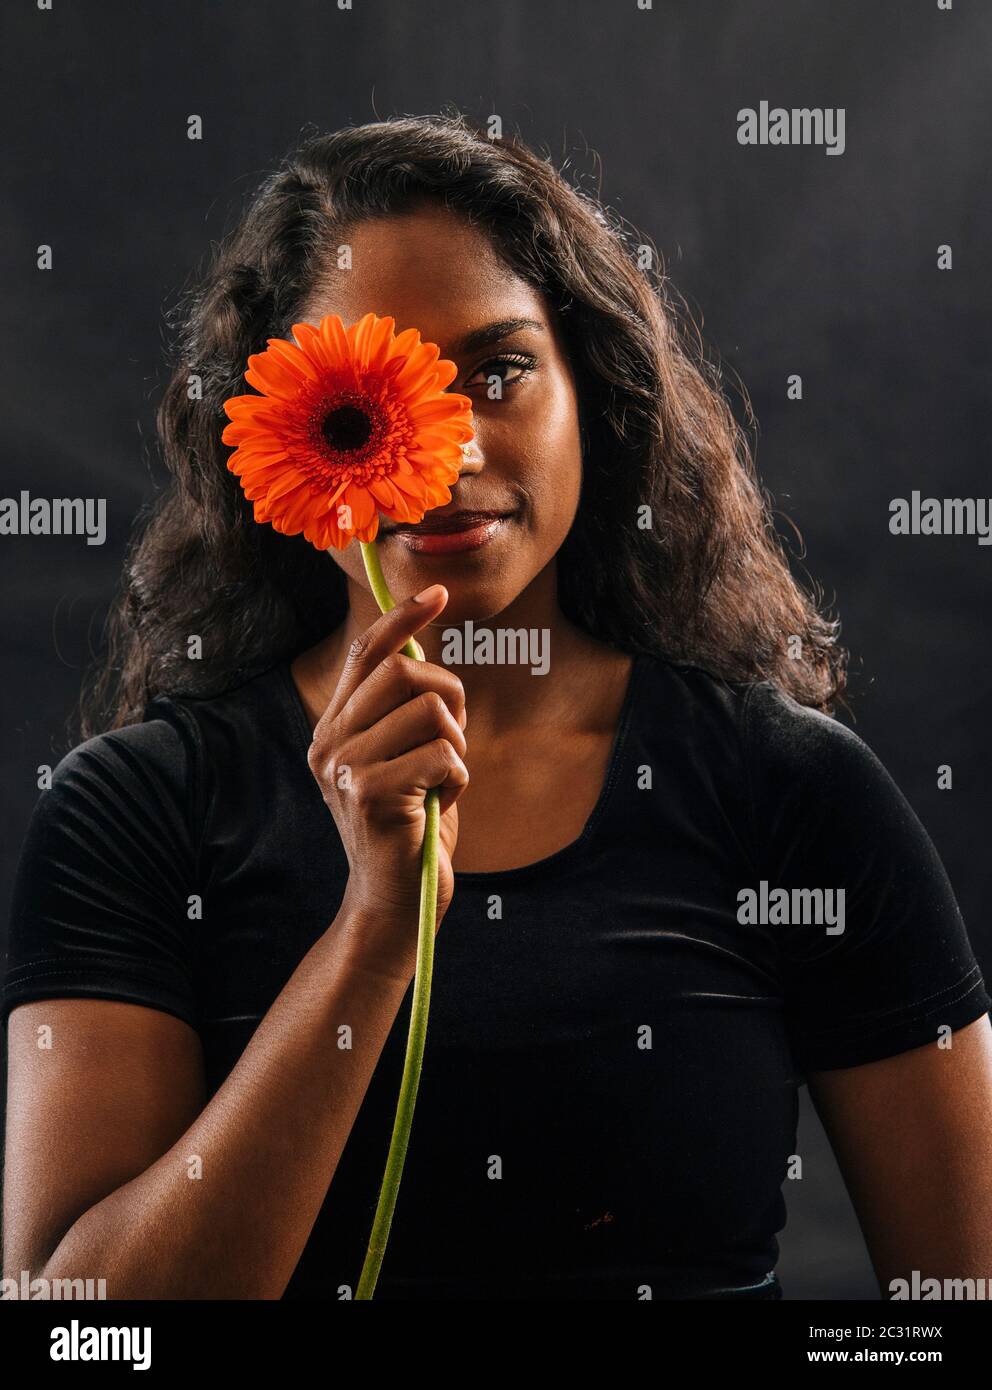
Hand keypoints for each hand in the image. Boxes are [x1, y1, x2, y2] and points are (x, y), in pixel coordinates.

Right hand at [306, 585, 467, 978]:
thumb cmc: (409, 827)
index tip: (438, 594)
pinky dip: (460, 777)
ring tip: (443, 777)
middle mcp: (330, 743)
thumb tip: (421, 649)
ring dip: (457, 743)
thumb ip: (404, 712)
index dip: (403, 617)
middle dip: (451, 695)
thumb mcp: (403, 759)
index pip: (366, 653)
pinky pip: (444, 755)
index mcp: (334, 728)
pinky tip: (442, 802)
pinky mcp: (373, 797)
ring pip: (431, 712)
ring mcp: (347, 770)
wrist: (393, 905)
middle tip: (455, 735)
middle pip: (405, 673)